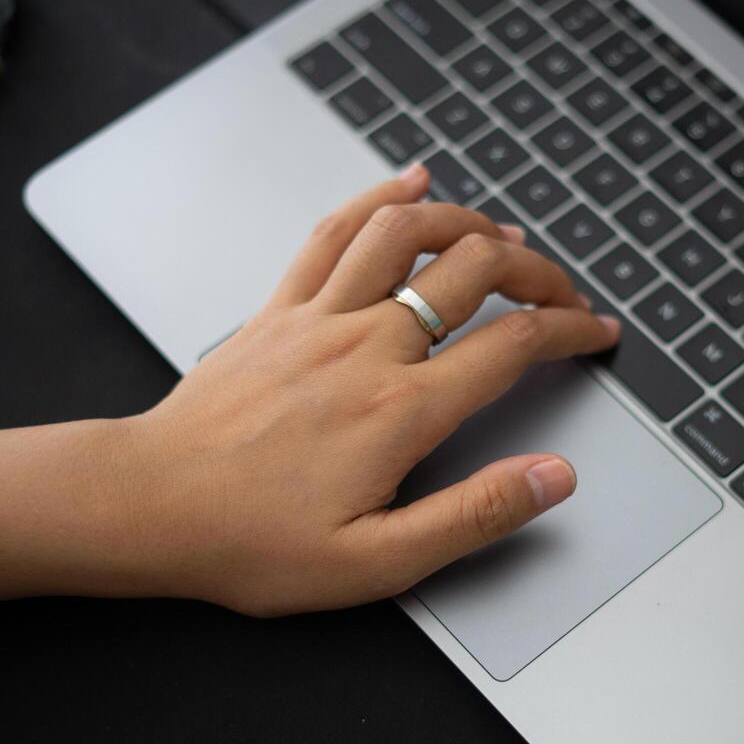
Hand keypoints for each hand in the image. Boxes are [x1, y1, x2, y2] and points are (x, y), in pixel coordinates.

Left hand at [115, 163, 620, 615]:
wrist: (146, 505)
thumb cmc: (249, 542)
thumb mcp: (377, 562)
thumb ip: (475, 515)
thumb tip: (553, 478)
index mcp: (401, 410)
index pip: (515, 346)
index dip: (571, 331)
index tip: (597, 333)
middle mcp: (367, 346)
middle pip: (476, 269)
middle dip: (538, 270)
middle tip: (563, 294)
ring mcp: (319, 317)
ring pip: (410, 231)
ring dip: (470, 221)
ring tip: (506, 235)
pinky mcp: (279, 309)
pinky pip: (336, 230)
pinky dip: (382, 196)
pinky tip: (412, 181)